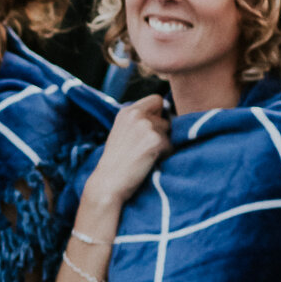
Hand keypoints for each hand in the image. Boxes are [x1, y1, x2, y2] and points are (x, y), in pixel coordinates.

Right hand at [82, 96, 172, 211]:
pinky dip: (165, 155)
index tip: (152, 127)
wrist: (109, 182)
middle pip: (166, 117)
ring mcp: (147, 126)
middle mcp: (137, 115)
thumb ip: (138, 121)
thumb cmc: (115, 162)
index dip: (158, 113)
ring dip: (163, 144)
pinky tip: (149, 162)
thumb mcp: (121, 132)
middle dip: (162, 131)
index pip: (156, 99)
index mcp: (127, 111)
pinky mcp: (157, 140)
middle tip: (145, 147)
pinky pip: (172, 146)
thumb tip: (167, 116)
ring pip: (170, 132)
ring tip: (145, 156)